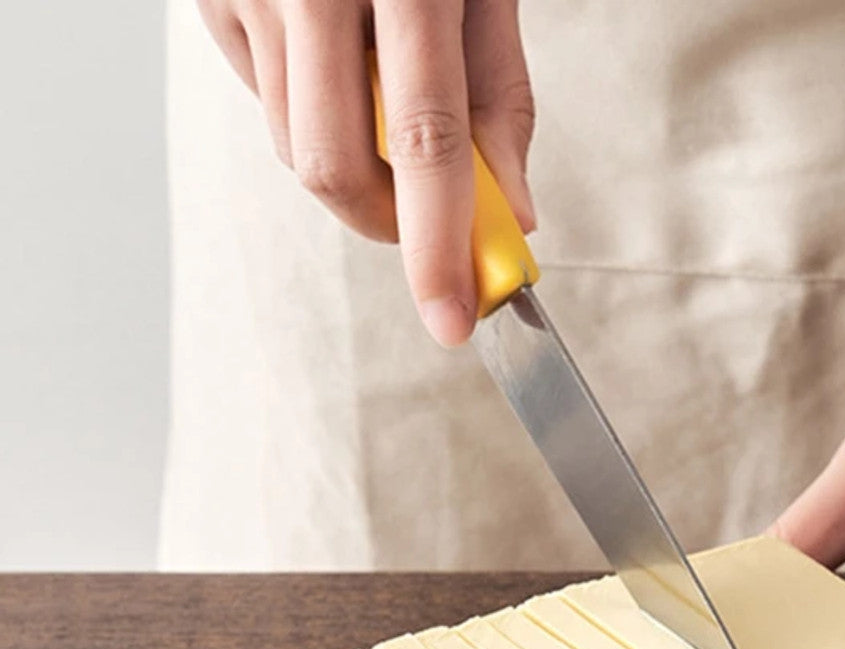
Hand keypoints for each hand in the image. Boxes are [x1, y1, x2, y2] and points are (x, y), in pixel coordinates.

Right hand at [197, 0, 536, 345]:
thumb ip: (499, 100)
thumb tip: (509, 214)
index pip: (423, 145)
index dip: (439, 247)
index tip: (453, 320)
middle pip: (334, 168)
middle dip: (388, 223)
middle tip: (428, 224)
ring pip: (294, 147)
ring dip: (354, 167)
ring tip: (384, 100)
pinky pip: (263, 101)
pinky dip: (310, 115)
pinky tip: (335, 61)